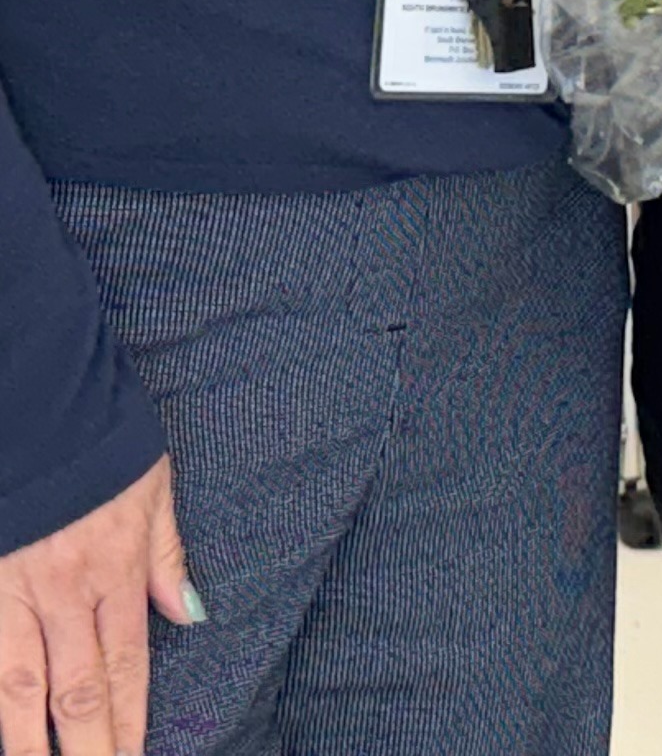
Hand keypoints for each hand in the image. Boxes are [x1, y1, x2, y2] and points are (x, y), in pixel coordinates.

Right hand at [0, 457, 198, 755]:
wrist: (36, 394)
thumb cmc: (99, 435)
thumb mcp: (151, 483)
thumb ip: (165, 554)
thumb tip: (190, 614)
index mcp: (115, 565)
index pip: (125, 666)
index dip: (129, 723)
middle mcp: (65, 589)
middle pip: (76, 691)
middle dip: (88, 751)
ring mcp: (13, 590)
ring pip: (19, 687)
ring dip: (30, 744)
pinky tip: (2, 724)